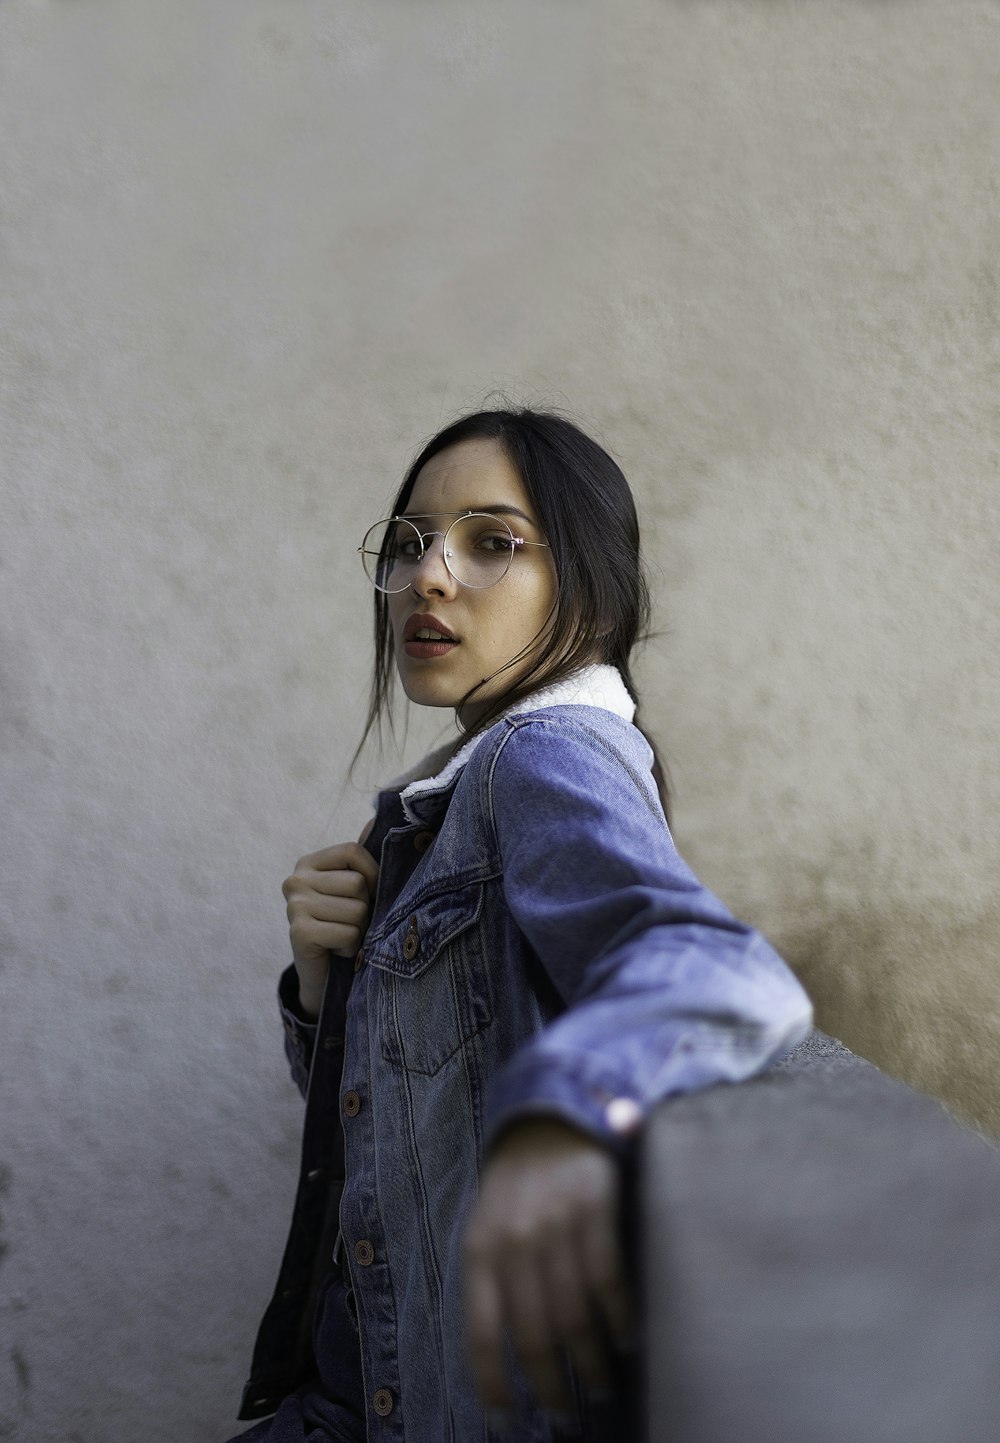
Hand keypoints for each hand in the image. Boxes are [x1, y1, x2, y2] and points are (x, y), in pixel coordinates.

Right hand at [282, 820, 377, 1018]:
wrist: (322, 974)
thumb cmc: (343, 925)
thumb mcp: (353, 890)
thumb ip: (363, 859)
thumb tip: (376, 818)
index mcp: (309, 863)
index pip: (353, 851)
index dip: (373, 874)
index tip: (370, 895)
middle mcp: (295, 880)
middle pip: (358, 883)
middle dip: (365, 909)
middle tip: (349, 922)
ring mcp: (294, 906)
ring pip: (357, 910)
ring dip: (358, 930)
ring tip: (342, 936)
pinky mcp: (298, 932)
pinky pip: (348, 933)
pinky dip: (350, 947)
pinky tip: (336, 950)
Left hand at [463, 1117, 633, 1420]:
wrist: (549, 1117)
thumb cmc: (516, 1186)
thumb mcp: (487, 1227)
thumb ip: (492, 1281)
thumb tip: (503, 1357)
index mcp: (480, 1249)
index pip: (482, 1332)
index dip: (494, 1383)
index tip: (508, 1420)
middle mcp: (515, 1240)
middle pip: (535, 1333)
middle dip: (552, 1385)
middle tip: (567, 1415)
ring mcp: (556, 1224)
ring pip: (574, 1314)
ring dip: (590, 1361)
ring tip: (599, 1386)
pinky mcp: (595, 1208)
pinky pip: (609, 1279)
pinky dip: (620, 1317)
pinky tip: (626, 1339)